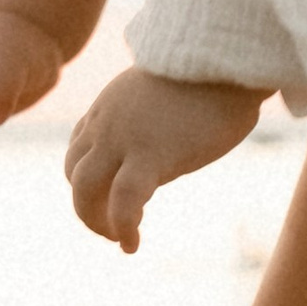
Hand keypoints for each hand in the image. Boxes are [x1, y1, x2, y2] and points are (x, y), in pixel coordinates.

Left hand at [64, 67, 264, 251]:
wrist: (231, 61)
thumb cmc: (216, 76)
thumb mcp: (170, 92)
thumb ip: (157, 116)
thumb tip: (172, 136)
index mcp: (111, 106)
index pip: (80, 149)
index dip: (90, 180)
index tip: (111, 199)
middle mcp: (107, 122)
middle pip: (75, 172)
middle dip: (88, 207)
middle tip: (112, 229)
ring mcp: (124, 138)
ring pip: (84, 188)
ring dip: (95, 221)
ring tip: (119, 238)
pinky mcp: (151, 155)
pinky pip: (123, 201)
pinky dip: (122, 228)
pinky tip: (131, 244)